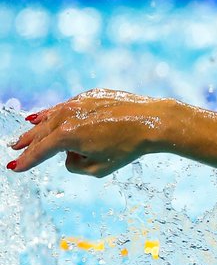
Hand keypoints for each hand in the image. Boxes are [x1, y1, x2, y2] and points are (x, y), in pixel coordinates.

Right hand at [8, 89, 173, 176]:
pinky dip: (55, 113)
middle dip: (27, 143)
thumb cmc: (128, 148)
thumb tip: (68, 155)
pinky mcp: (90, 96)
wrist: (153, 121)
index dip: (26, 161)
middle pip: (40, 133)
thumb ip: (75, 165)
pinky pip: (66, 106)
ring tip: (26, 131)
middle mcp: (66, 116)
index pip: (40, 152)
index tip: (14, 168)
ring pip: (51, 116)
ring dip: (37, 126)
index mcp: (66, 136)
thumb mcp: (99, 168)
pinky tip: (45, 116)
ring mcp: (77, 103)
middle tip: (14, 150)